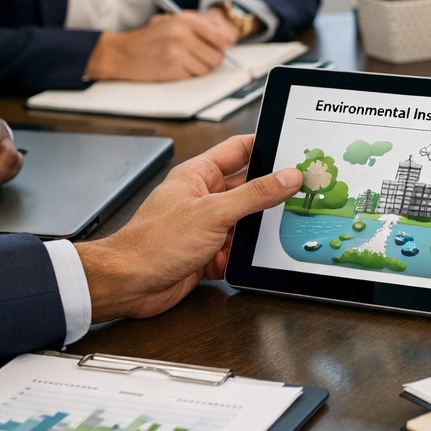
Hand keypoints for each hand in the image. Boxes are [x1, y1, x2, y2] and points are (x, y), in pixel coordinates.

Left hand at [75, 134, 302, 320]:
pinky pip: (236, 252)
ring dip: (259, 229)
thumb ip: (254, 194)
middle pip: (247, 189)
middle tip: (300, 191)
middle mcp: (202, 198)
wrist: (130, 284)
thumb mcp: (214, 212)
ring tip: (283, 227)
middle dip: (270, 193)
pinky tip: (255, 259)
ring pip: (245, 223)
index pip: (238, 150)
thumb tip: (286, 177)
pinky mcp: (206, 254)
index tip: (291, 149)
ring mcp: (205, 227)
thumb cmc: (154, 242)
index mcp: (199, 175)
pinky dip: (246, 257)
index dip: (265, 146)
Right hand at [86, 11, 237, 81]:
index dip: (223, 46)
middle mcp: (182, 35)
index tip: (223, 50)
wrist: (121, 53)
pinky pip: (192, 77)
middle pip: (215, 55)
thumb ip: (197, 27)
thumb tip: (227, 39)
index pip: (218, 36)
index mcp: (183, 21)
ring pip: (205, 68)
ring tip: (184, 63)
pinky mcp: (172, 70)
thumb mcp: (170, 23)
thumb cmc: (148, 39)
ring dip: (199, 69)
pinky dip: (188, 75)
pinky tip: (175, 69)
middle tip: (202, 60)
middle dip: (212, 61)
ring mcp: (177, 53)